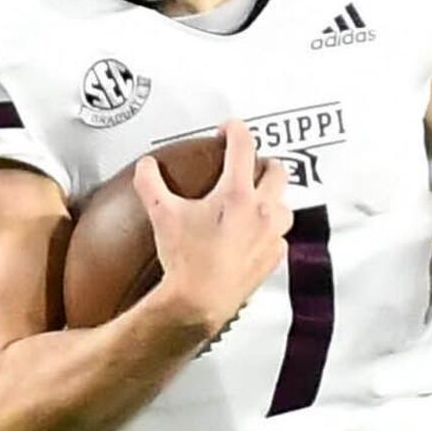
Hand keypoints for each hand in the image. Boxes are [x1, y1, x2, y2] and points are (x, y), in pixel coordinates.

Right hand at [137, 124, 292, 332]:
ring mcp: (271, 234)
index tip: (230, 128)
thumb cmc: (185, 261)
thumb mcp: (162, 215)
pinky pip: (280, 235)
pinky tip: (255, 232)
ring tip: (254, 197)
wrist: (199, 302)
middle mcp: (261, 210)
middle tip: (247, 163)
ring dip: (272, 196)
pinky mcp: (274, 257)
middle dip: (262, 162)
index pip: (244, 145)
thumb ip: (151, 183)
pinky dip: (270, 228)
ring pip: (284, 203)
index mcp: (237, 193)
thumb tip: (146, 167)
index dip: (236, 129)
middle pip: (276, 170)